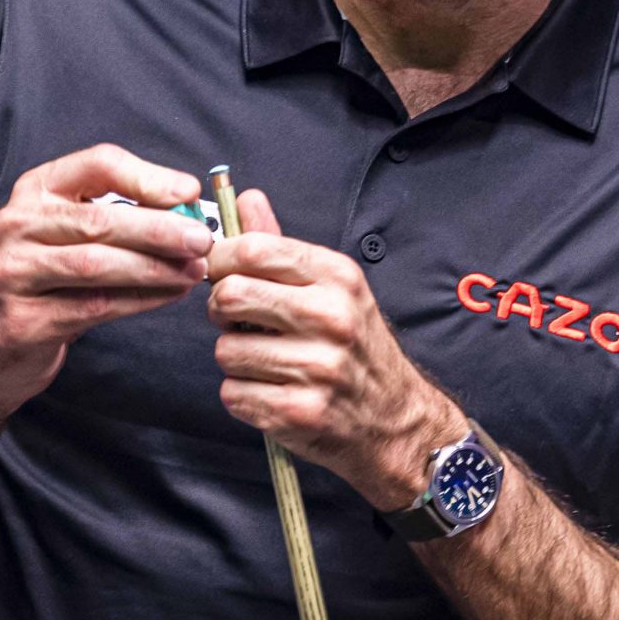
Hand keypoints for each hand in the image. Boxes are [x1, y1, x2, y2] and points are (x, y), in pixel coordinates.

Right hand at [0, 143, 212, 411]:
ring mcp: (13, 272)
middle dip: (159, 229)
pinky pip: (92, 306)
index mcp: (36, 189)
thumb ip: (121, 214)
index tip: (189, 191)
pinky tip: (169, 295)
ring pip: (96, 265)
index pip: (97, 165)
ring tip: (194, 271)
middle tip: (202, 239)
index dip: (147, 177)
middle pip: (98, 220)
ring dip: (153, 268)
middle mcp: (17, 224)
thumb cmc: (48, 276)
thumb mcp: (73, 231)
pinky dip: (139, 300)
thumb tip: (188, 209)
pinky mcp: (22, 319)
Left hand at [205, 190, 463, 508]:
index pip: (252, 250)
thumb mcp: (334, 288)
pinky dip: (244, 396)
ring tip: (268, 362)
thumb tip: (246, 199)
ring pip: (225, 350)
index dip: (221, 261)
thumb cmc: (357, 348)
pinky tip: (272, 392)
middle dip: (222, 310)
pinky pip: (233, 393)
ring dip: (236, 359)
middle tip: (240, 320)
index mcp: (338, 277)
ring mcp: (317, 367)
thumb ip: (282, 247)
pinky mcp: (300, 411)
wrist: (397, 420)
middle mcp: (331, 317)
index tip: (222, 274)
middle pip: (229, 296)